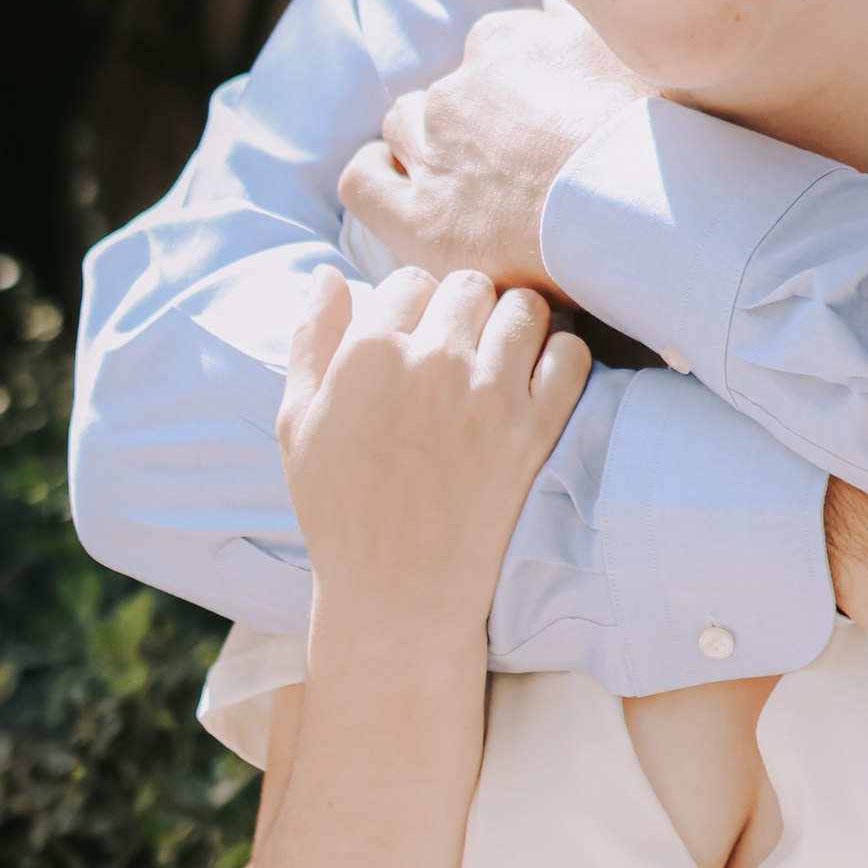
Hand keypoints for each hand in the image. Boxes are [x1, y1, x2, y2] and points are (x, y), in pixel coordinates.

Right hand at [279, 265, 591, 649]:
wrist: (397, 594)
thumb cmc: (339, 510)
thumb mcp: (297, 424)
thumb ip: (312, 339)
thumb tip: (328, 272)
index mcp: (368, 354)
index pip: (412, 278)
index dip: (416, 304)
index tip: (420, 336)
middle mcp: (430, 362)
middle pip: (471, 284)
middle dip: (467, 308)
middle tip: (463, 348)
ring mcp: (488, 394)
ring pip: (524, 308)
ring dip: (515, 325)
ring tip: (504, 359)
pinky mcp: (534, 429)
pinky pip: (570, 355)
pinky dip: (562, 356)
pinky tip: (540, 380)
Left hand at [339, 6, 629, 290]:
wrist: (646, 215)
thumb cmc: (655, 135)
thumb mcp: (628, 50)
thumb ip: (578, 13)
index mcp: (504, 41)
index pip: (490, 48)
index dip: (515, 86)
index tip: (544, 117)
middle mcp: (459, 90)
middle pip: (448, 91)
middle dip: (472, 119)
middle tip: (519, 160)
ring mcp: (434, 152)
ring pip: (402, 126)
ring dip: (425, 143)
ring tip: (468, 178)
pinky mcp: (419, 219)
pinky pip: (363, 182)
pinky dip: (375, 175)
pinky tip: (400, 186)